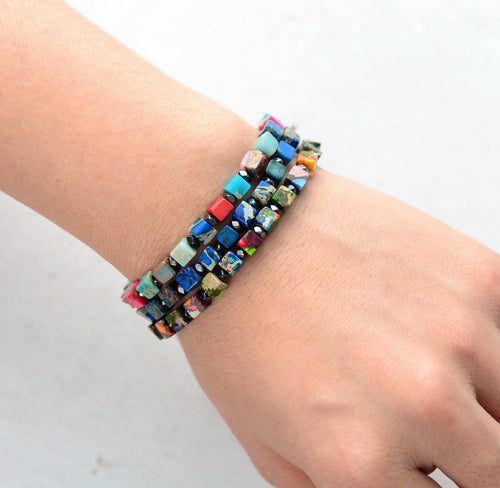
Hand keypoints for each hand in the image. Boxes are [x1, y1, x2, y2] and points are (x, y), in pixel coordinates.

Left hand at [179, 170, 499, 486]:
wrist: (239, 233)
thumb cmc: (241, 329)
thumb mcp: (267, 441)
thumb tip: (398, 487)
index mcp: (359, 458)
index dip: (427, 486)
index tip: (425, 466)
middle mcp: (420, 403)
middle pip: (496, 473)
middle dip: (471, 460)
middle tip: (436, 427)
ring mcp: (457, 332)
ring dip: (485, 403)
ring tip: (440, 378)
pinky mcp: (476, 273)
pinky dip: (488, 343)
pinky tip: (446, 331)